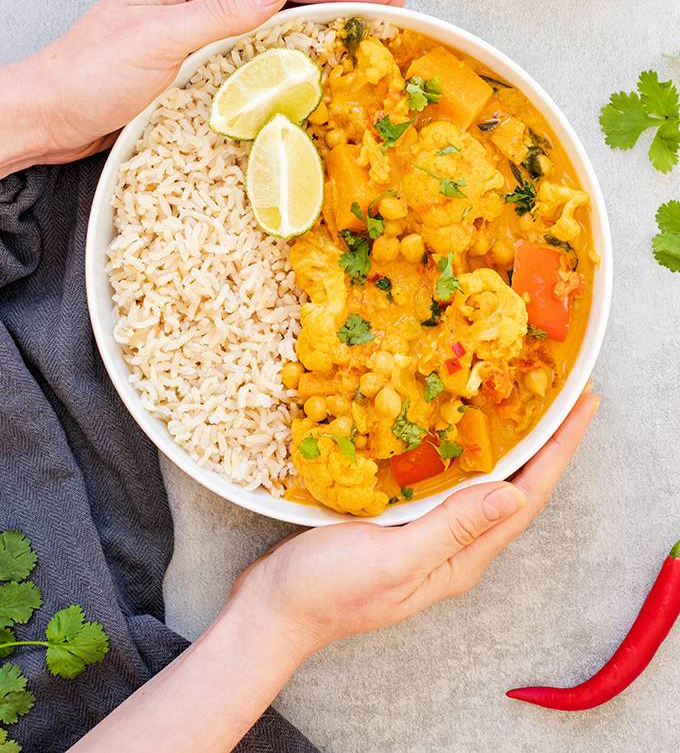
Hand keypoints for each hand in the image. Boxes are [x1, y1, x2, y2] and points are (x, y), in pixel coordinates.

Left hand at [1, 0, 403, 176]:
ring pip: (268, 27)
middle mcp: (195, 3)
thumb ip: (220, 13)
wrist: (47, 117)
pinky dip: (282, 62)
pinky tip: (305, 74)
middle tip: (386, 9)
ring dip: (313, 30)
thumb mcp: (158, 38)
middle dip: (333, 0)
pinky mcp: (192, 69)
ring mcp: (195, 35)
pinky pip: (249, 58)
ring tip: (359, 38)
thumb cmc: (89, 75)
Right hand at [231, 391, 598, 655]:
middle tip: (561, 393)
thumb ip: (453, 528)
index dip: (559, 450)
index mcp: (461, 558)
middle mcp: (454, 547)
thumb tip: (512, 492)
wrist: (273, 609)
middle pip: (513, 489)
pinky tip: (454, 428)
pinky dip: (461, 450)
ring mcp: (426, 535)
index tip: (581, 405)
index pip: (525, 498)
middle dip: (544, 443)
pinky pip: (445, 481)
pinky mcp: (400, 522)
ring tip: (523, 403)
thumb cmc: (329, 589)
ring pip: (481, 482)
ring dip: (508, 444)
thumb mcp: (395, 559)